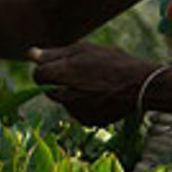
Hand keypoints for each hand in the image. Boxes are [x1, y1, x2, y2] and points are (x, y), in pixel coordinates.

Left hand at [28, 42, 152, 125]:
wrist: (140, 85)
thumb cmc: (112, 61)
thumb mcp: (83, 50)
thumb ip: (54, 54)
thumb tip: (30, 54)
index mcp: (62, 75)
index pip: (38, 74)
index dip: (47, 67)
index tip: (61, 64)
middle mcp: (65, 96)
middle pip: (49, 89)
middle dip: (58, 81)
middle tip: (80, 72)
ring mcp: (75, 111)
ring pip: (64, 101)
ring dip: (71, 92)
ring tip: (95, 82)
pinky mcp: (87, 121)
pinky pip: (77, 111)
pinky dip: (83, 104)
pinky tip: (100, 95)